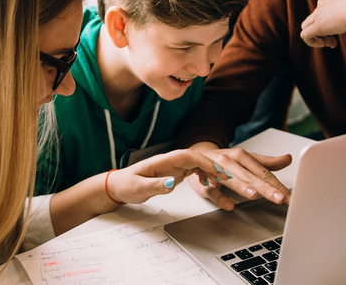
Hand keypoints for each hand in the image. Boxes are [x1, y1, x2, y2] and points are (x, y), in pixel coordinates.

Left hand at [106, 149, 222, 204]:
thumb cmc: (127, 185)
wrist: (119, 186)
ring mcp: (173, 166)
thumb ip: (156, 186)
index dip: (204, 161)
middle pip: (195, 157)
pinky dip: (203, 174)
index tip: (216, 170)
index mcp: (163, 161)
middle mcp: (170, 161)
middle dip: (212, 165)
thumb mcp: (140, 188)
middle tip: (226, 176)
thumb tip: (172, 183)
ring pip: (196, 163)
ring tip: (221, 180)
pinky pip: (193, 170)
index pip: (187, 156)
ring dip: (209, 169)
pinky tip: (208, 182)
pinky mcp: (174, 172)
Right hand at [187, 142, 291, 210]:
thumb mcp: (247, 159)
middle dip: (266, 188)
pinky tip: (229, 205)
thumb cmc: (225, 160)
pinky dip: (220, 198)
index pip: (263, 172)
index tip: (289, 197)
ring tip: (254, 195)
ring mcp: (216, 171)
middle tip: (279, 198)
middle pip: (250, 176)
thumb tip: (288, 159)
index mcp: (242, 156)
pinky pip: (212, 191)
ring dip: (243, 187)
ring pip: (231, 180)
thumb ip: (267, 162)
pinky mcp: (204, 183)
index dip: (277, 185)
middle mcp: (230, 162)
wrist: (197, 154)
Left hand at [300, 0, 345, 46]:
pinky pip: (305, 36)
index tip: (342, 28)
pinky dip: (314, 43)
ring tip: (332, 42)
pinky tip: (330, 44)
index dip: (330, 20)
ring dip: (318, 37)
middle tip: (335, 38)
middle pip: (313, 17)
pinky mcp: (317, 26)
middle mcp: (323, 3)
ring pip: (307, 26)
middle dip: (322, 29)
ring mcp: (318, 14)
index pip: (324, 7)